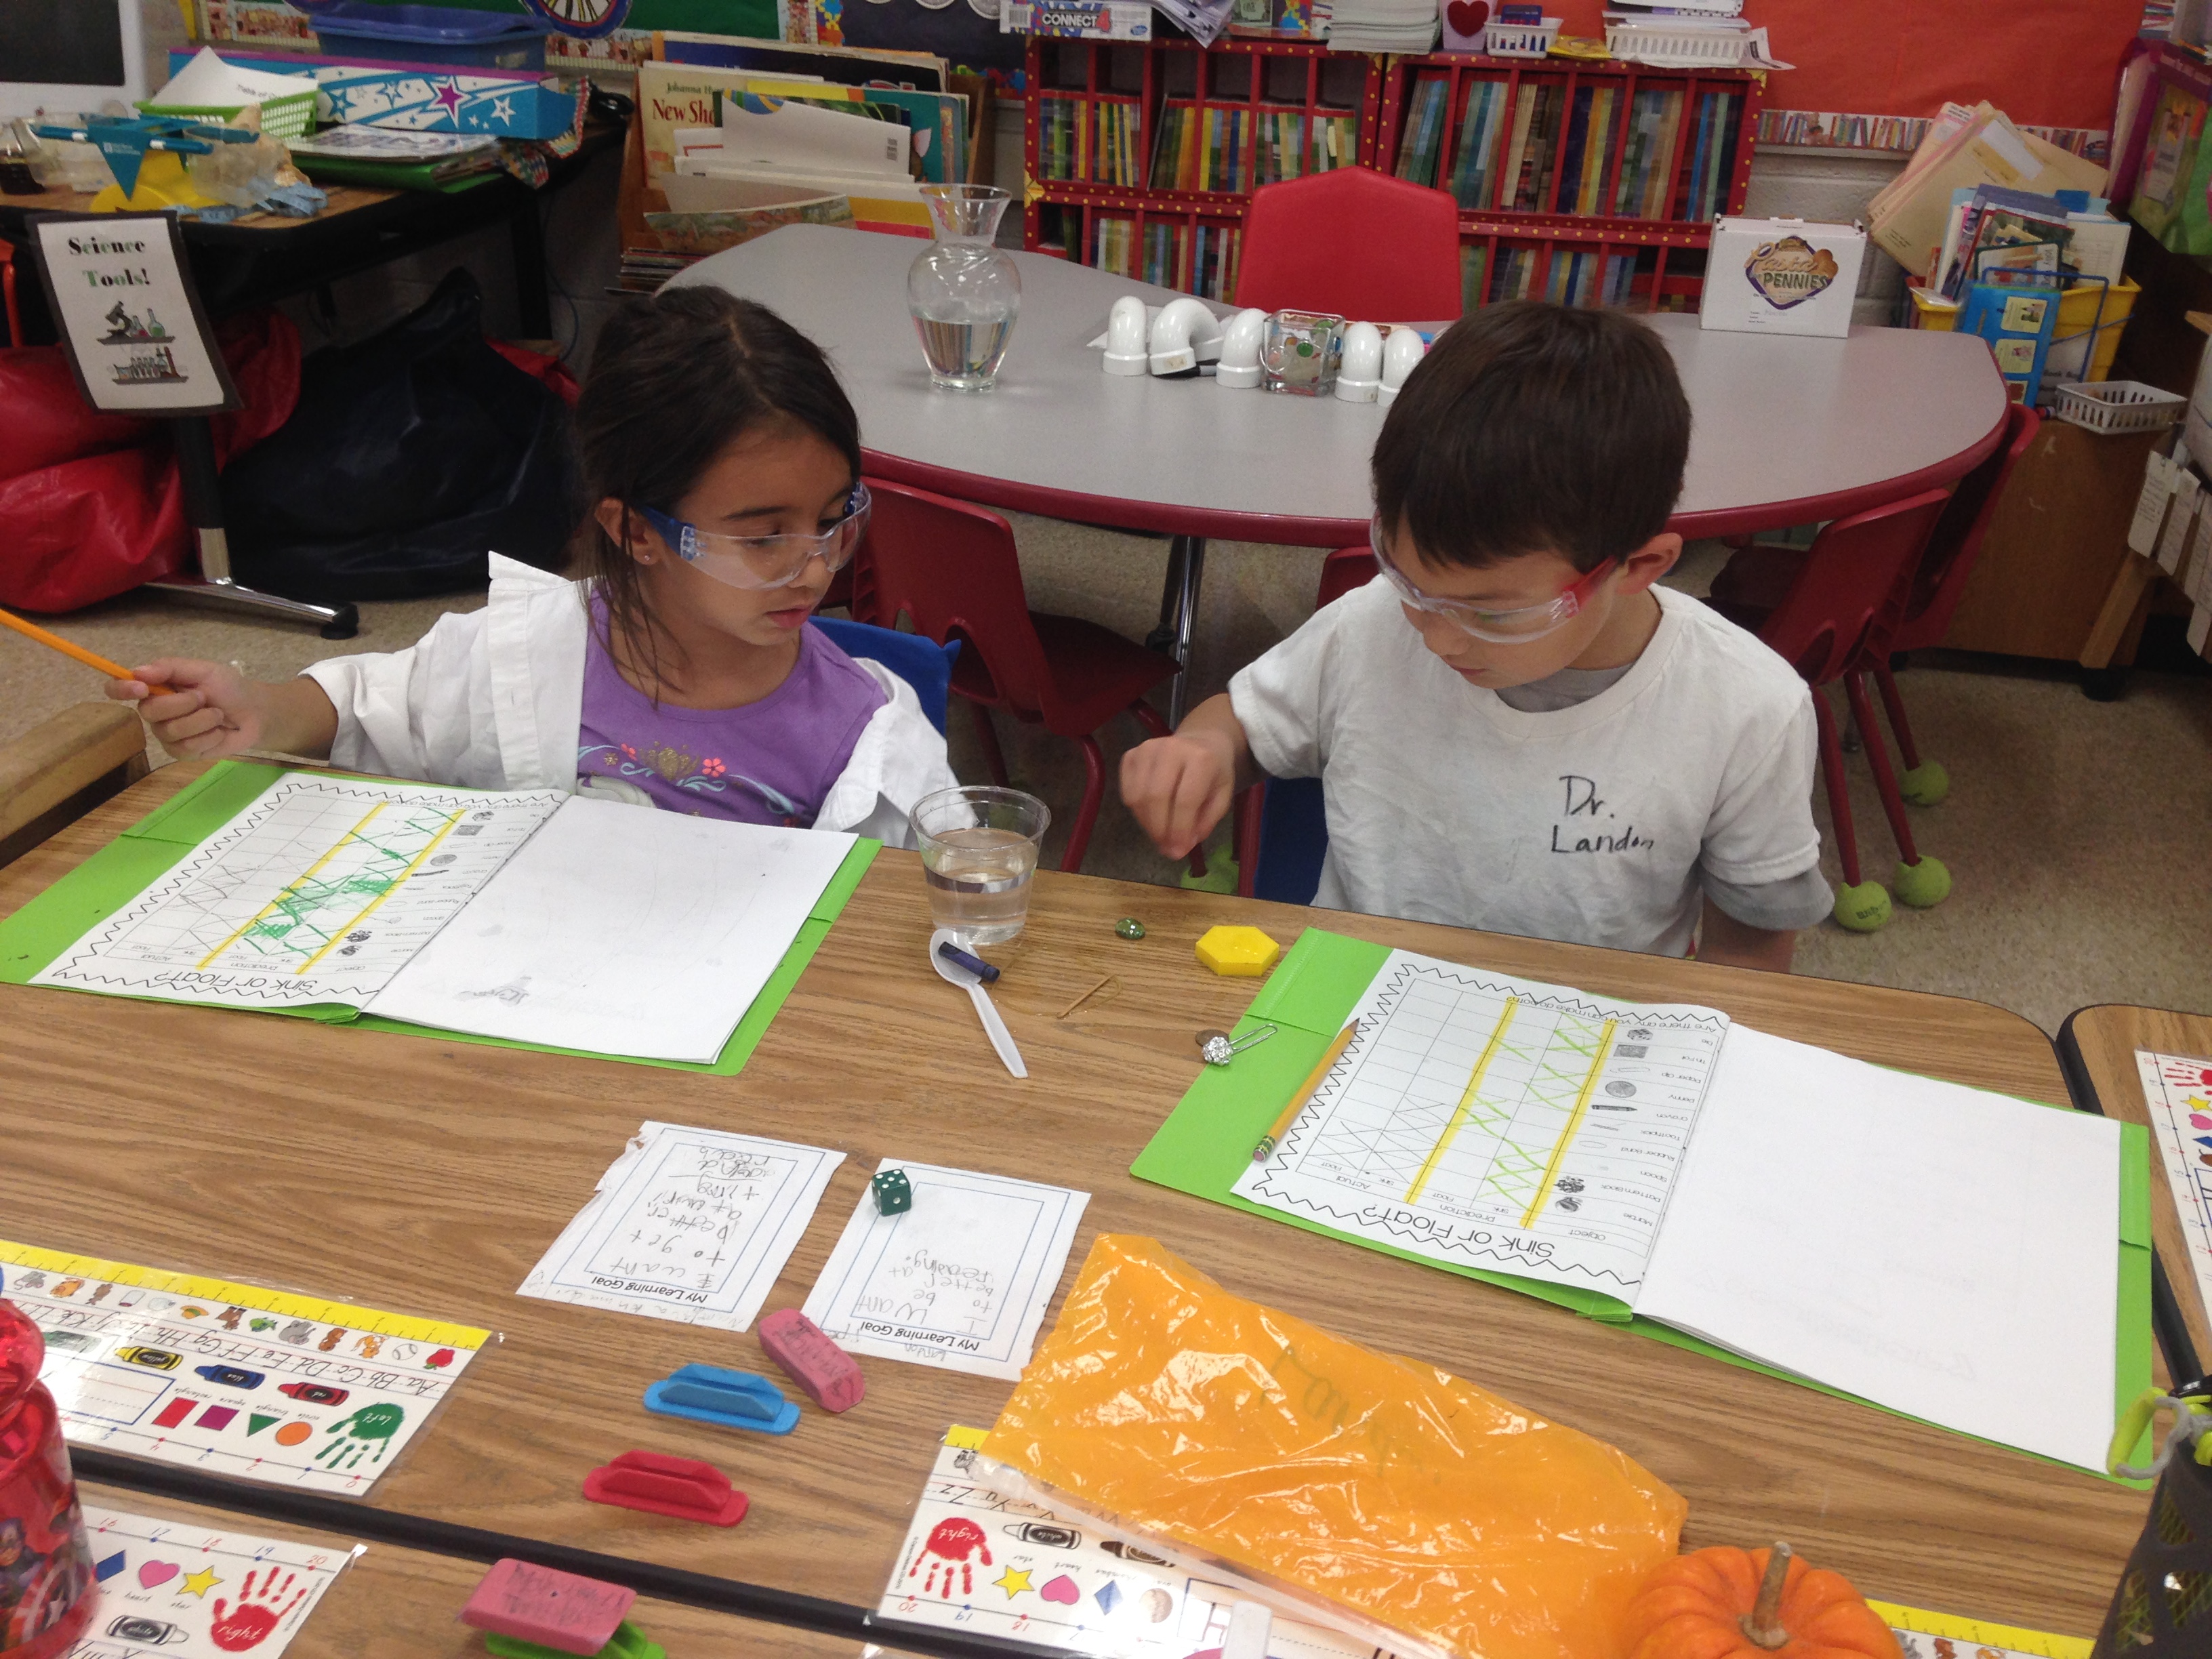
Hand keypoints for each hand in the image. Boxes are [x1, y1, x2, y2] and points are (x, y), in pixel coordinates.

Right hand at [107, 657, 338, 761]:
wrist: (255, 713)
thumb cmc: (229, 688)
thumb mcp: (203, 670)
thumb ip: (170, 668)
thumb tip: (137, 671)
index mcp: (155, 687)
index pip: (119, 689)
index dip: (121, 689)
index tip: (140, 687)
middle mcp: (155, 711)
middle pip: (149, 711)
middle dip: (181, 704)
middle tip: (203, 698)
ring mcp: (167, 734)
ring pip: (169, 731)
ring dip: (200, 721)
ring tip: (217, 715)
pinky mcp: (182, 752)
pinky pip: (185, 748)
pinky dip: (207, 737)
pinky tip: (218, 732)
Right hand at [1120, 729, 1235, 859]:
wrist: (1201, 741)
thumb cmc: (1213, 772)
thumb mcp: (1221, 797)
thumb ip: (1204, 823)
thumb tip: (1180, 847)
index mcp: (1201, 758)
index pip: (1185, 800)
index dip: (1179, 830)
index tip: (1177, 851)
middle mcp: (1171, 749)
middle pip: (1155, 797)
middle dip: (1159, 829)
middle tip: (1165, 847)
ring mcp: (1147, 749)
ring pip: (1137, 797)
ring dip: (1146, 823)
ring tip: (1159, 833)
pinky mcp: (1131, 754)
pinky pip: (1127, 791)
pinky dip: (1135, 810)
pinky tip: (1150, 814)